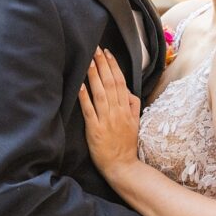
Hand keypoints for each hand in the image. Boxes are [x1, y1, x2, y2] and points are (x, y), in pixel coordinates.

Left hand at [77, 47, 140, 176]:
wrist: (123, 166)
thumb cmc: (126, 144)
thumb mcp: (135, 123)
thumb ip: (134, 106)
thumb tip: (130, 91)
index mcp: (126, 109)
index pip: (120, 82)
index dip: (113, 66)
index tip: (107, 53)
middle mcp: (117, 112)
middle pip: (111, 83)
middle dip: (102, 64)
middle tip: (95, 49)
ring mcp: (107, 120)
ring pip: (101, 93)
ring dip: (94, 76)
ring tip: (88, 61)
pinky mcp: (96, 130)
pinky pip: (90, 111)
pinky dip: (85, 97)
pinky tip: (80, 85)